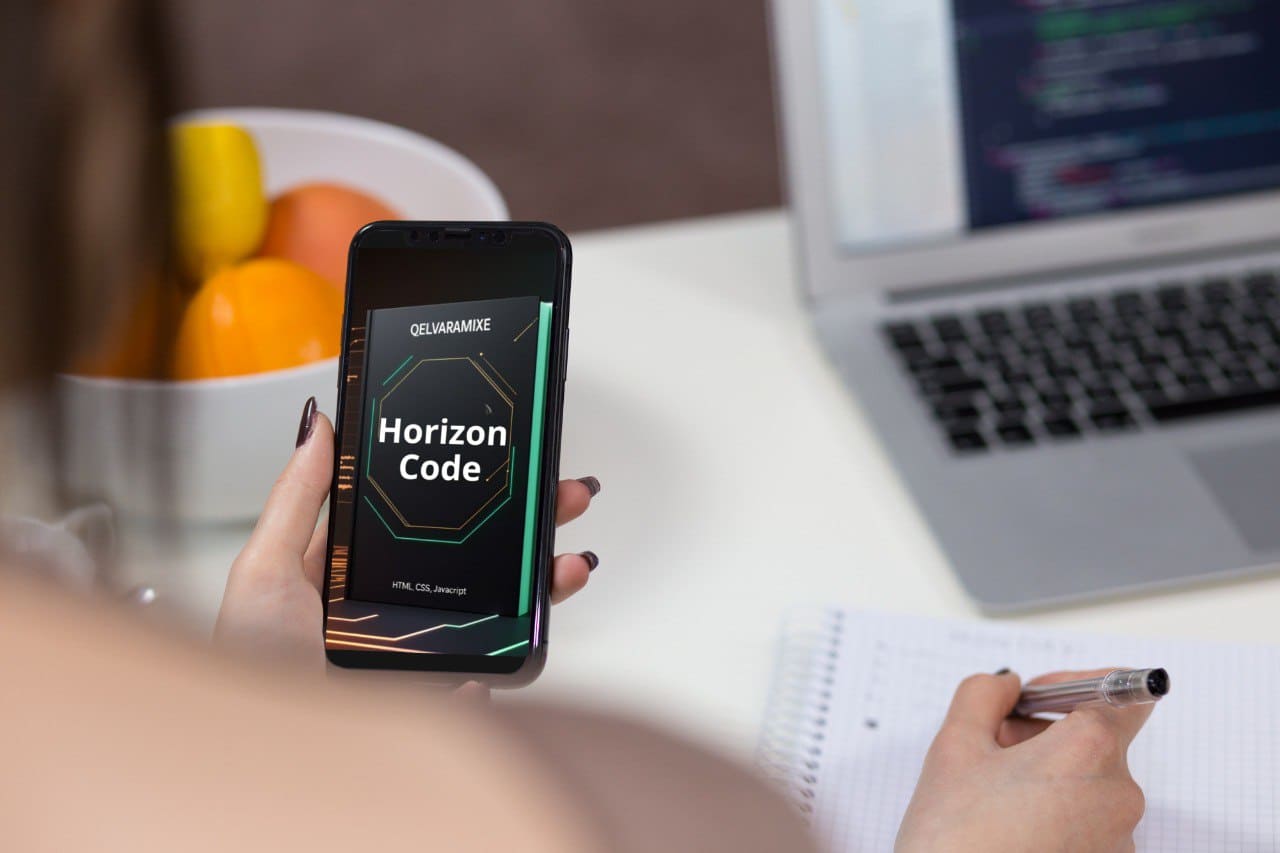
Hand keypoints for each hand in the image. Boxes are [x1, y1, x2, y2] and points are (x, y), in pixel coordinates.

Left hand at [214, 398, 599, 671]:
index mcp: (351, 572)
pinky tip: (511, 643)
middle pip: (472, 558)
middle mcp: (390, 609)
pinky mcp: (433, 699)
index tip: (503, 461)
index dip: (466, 489)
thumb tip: (317, 424)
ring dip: (539, 588)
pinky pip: (483, 677)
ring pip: (493, 611)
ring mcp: (417, 654)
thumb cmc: (249, 665)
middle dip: (527, 526)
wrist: (265, 754)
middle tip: (563, 497)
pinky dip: (507, 662)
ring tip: (567, 567)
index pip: (422, 518)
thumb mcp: (264, 570)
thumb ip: (296, 497)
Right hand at [896, 668, 1152, 852]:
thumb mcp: (954, 746)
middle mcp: (1119, 796)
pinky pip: (1086, 827)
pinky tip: (1007, 829)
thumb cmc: (956, 838)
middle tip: (990, 748)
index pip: (1121, 693)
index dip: (1073, 685)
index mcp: (1089, 751)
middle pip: (1095, 742)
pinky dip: (1053, 816)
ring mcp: (1118, 842)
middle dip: (1043, 735)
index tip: (1033, 698)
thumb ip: (983, 696)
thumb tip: (1006, 685)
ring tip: (991, 797)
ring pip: (1087, 786)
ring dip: (1046, 777)